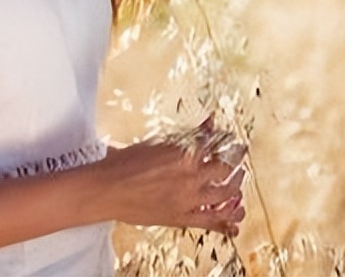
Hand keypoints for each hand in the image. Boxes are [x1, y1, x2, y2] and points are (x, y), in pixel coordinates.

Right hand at [88, 139, 245, 234]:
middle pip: (225, 167)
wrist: (106, 190)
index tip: (228, 137)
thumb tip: (207, 123)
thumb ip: (184, 137)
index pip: (214, 143)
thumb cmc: (124, 165)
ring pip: (225, 194)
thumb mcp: (155, 144)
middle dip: (235, 160)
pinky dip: (227, 221)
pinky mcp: (182, 217)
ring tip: (238, 182)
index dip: (224, 140)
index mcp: (183, 154)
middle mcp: (190, 176)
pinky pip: (212, 221)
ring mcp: (188, 199)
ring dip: (236, 187)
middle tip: (238, 157)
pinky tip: (236, 219)